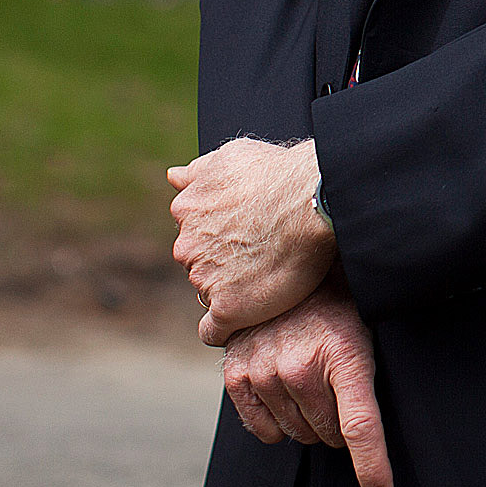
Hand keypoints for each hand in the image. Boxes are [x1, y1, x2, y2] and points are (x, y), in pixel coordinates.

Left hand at [169, 136, 336, 346]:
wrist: (312, 201)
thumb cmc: (280, 173)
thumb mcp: (231, 155)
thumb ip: (198, 170)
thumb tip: (173, 176)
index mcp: (187, 210)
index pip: (193, 236)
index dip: (219, 239)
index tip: (244, 239)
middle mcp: (187, 246)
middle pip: (199, 265)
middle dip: (222, 264)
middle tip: (259, 258)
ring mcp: (205, 279)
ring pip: (209, 294)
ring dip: (231, 291)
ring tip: (267, 281)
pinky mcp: (228, 309)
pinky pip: (214, 331)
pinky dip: (226, 329)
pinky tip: (245, 321)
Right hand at [222, 276, 393, 486]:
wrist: (289, 270)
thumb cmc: (340, 308)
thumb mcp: (367, 334)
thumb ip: (369, 383)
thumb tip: (375, 433)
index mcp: (345, 355)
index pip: (361, 425)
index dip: (372, 466)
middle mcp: (302, 366)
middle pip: (327, 435)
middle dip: (335, 422)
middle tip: (335, 386)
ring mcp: (265, 370)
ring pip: (296, 433)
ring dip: (307, 418)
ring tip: (310, 379)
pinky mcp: (236, 374)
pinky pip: (262, 430)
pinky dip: (276, 422)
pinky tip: (283, 391)